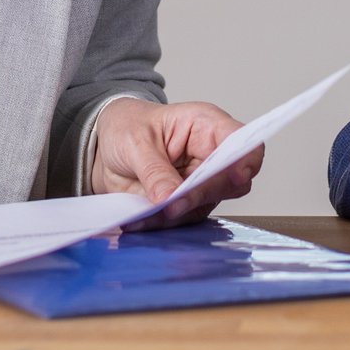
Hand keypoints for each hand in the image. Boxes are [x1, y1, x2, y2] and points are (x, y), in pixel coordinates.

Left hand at [88, 98, 261, 228]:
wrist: (104, 147)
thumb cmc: (127, 127)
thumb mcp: (135, 142)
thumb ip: (155, 170)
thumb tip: (170, 196)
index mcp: (206, 126)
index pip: (241, 142)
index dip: (245, 159)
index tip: (234, 176)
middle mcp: (210, 155)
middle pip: (231, 181)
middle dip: (201, 195)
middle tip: (172, 205)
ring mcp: (200, 181)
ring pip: (205, 206)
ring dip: (175, 214)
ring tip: (143, 213)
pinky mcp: (186, 203)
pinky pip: (182, 220)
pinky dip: (161, 224)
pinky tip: (138, 219)